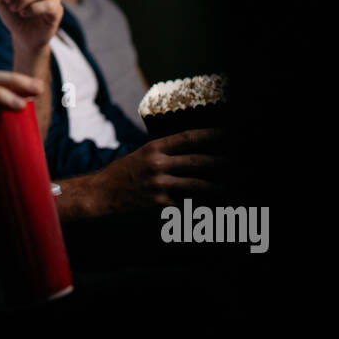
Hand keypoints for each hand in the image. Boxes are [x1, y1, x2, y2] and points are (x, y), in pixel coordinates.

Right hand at [92, 128, 226, 213]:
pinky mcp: (157, 203)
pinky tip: (212, 205)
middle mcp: (157, 164)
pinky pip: (185, 203)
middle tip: (238, 162)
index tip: (229, 133)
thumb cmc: (123, 172)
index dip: (212, 135)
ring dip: (216, 186)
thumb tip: (193, 150)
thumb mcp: (142, 154)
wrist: (100, 193)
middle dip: (222, 162)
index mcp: (154, 148)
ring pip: (196, 184)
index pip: (189, 137)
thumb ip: (165, 152)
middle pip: (197, 161)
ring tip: (231, 186)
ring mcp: (158, 184)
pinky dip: (199, 205)